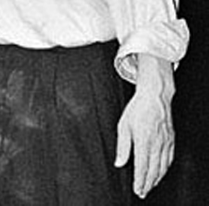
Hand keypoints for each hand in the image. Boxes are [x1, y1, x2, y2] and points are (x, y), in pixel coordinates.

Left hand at [115, 55, 174, 198]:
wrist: (155, 96)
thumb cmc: (137, 109)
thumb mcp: (123, 125)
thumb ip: (122, 146)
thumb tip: (119, 163)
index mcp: (144, 141)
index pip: (142, 168)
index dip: (140, 182)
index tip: (137, 190)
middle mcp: (157, 144)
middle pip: (153, 171)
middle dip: (148, 184)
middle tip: (143, 192)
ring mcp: (166, 143)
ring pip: (163, 167)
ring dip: (156, 179)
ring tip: (150, 186)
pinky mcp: (171, 140)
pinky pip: (170, 159)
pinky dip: (165, 169)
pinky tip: (161, 172)